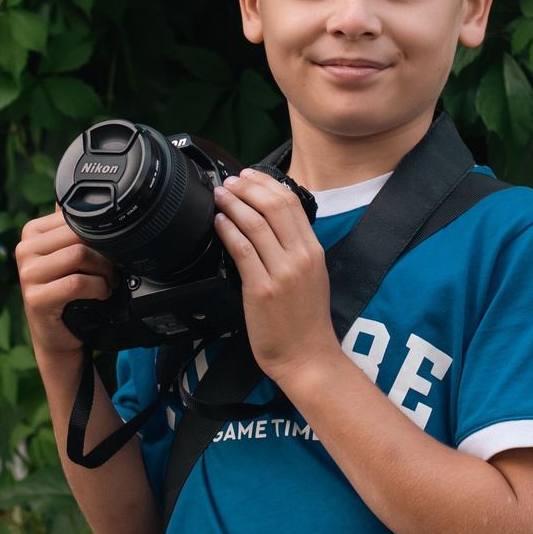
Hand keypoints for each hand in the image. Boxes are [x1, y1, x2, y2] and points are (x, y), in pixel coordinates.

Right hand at [17, 211, 114, 358]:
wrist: (56, 335)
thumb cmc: (66, 292)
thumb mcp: (68, 256)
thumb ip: (73, 228)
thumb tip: (90, 196)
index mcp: (32, 232)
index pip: (74, 217)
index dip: (100, 233)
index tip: (110, 250)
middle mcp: (24, 249)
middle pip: (78, 235)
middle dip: (104, 253)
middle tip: (113, 271)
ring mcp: (26, 274)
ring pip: (79, 255)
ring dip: (104, 271)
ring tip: (108, 282)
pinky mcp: (34, 297)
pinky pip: (76, 283)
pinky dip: (97, 288)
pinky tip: (101, 294)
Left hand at [212, 174, 337, 393]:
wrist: (307, 357)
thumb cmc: (305, 322)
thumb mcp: (311, 277)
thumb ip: (294, 250)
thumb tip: (267, 224)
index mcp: (313, 251)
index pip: (292, 203)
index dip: (266, 184)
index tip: (248, 175)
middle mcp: (301, 257)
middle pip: (274, 205)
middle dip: (247, 187)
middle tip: (229, 181)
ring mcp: (282, 273)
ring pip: (256, 223)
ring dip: (233, 204)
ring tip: (219, 196)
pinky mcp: (263, 289)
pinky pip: (242, 250)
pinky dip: (228, 230)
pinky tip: (219, 222)